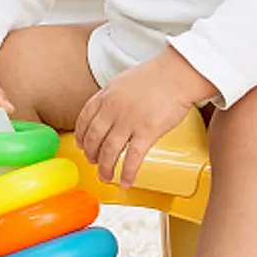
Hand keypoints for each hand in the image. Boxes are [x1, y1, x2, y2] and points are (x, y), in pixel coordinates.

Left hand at [74, 49, 213, 187]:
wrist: (175, 75)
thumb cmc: (154, 76)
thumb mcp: (122, 81)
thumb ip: (111, 96)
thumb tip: (105, 110)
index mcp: (105, 96)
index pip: (85, 118)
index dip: (81, 135)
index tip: (81, 144)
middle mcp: (112, 110)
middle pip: (94, 138)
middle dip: (91, 153)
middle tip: (92, 162)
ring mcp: (128, 122)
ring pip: (110, 151)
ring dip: (105, 167)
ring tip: (105, 176)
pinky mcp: (147, 132)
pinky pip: (133, 158)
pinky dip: (127, 172)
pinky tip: (125, 181)